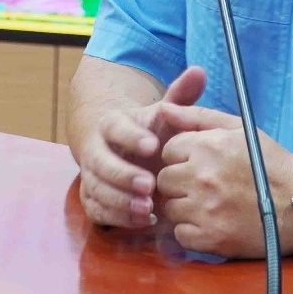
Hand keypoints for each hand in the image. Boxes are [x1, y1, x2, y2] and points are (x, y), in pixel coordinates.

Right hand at [76, 66, 206, 228]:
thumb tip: (200, 71)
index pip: (116, 128)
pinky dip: (117, 218)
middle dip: (123, 175)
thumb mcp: (161, 113)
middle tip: (150, 185)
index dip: (132, 137)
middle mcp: (96, 150)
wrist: (115, 148)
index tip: (153, 145)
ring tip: (148, 209)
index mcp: (112, 124)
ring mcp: (91, 176)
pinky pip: (98, 211)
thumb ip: (180, 96)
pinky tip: (143, 222)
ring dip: (120, 201)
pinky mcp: (92, 198)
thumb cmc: (147, 131)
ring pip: (97, 189)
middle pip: (102, 163)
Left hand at [154, 103, 292, 257]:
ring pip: (170, 208)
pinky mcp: (211, 238)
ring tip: (209, 205)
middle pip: (164, 180)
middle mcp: (202, 177)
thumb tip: (162, 109)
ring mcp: (205, 210)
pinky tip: (211, 224)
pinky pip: (181, 235)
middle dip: (179, 182)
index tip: (198, 164)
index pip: (168, 150)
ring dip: (184, 207)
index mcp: (208, 147)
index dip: (182, 157)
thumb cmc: (271, 164)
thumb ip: (197, 116)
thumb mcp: (239, 130)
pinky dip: (192, 231)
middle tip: (202, 186)